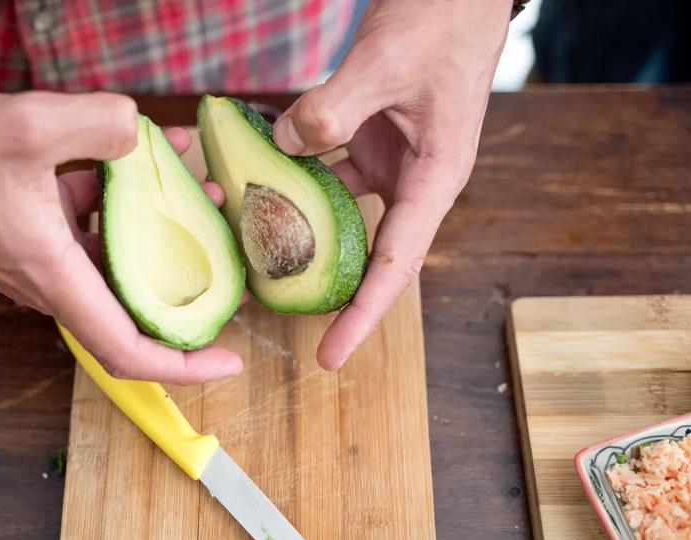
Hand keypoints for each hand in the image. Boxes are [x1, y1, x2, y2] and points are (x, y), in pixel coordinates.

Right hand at [0, 92, 241, 383]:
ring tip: (195, 187)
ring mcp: (39, 257)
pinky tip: (140, 153)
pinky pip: (89, 227)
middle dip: (188, 281)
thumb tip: (139, 133)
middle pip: (132, 303)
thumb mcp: (27, 126)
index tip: (231, 361)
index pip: (127, 348)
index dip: (185, 366)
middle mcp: (49, 278)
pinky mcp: (30, 231)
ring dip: (158, 229)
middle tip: (232, 252)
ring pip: (115, 258)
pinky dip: (120, 201)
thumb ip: (99, 124)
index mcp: (53, 274)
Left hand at [274, 0, 509, 368]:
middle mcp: (413, 181)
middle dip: (323, 285)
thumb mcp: (386, 63)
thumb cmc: (441, 23)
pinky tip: (254, 174)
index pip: (396, 265)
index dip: (363, 315)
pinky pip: (324, 170)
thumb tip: (283, 145)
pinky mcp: (369, 140)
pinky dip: (292, 175)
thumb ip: (334, 106)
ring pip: (338, 213)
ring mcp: (389, 162)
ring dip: (297, 228)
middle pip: (365, 253)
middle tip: (270, 310)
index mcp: (435, 179)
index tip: (330, 356)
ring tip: (249, 250)